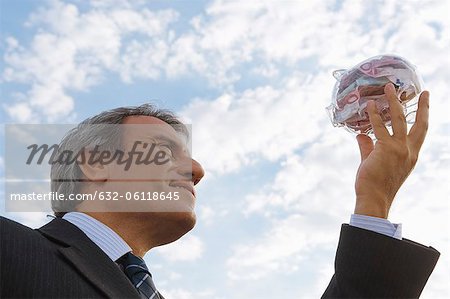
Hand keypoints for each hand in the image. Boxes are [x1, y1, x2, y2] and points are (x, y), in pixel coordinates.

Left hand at [354, 83, 429, 217]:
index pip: (421, 132)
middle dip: (421, 106)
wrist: (374, 198)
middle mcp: (409, 151)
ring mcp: (399, 149)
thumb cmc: (375, 184)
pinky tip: (371, 105)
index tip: (426, 103)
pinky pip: (379, 127)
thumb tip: (361, 135)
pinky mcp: (386, 149)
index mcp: (411, 155)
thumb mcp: (374, 163)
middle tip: (422, 91)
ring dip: (393, 102)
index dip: (424, 116)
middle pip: (419, 123)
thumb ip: (368, 147)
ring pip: (398, 119)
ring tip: (388, 87)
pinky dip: (374, 115)